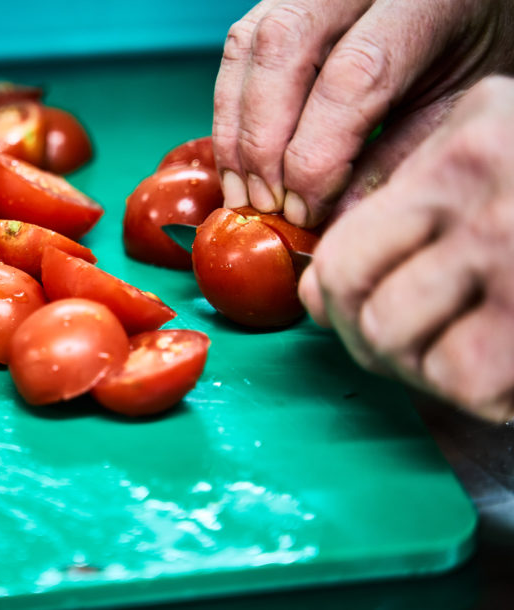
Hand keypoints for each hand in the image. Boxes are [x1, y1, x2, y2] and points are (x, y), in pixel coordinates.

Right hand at [212, 0, 513, 226]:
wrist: (457, 7)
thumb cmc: (463, 55)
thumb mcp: (451, 108)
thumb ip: (396, 160)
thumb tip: (332, 220)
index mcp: (423, 3)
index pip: (351, 77)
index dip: (315, 155)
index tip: (304, 211)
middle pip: (283, 49)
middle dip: (262, 141)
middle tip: (266, 204)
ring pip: (247, 47)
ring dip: (236, 131)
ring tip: (243, 192)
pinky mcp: (279, 3)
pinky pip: (237, 51)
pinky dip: (229, 112)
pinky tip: (239, 159)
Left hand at [299, 76, 513, 421]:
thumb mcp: (494, 155)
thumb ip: (404, 207)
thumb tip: (321, 290)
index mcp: (466, 156)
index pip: (340, 254)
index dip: (337, 303)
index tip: (359, 313)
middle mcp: (488, 204)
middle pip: (364, 310)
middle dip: (380, 344)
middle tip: (421, 342)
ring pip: (400, 346)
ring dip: (429, 365)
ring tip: (474, 345)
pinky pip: (463, 378)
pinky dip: (480, 388)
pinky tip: (509, 361)